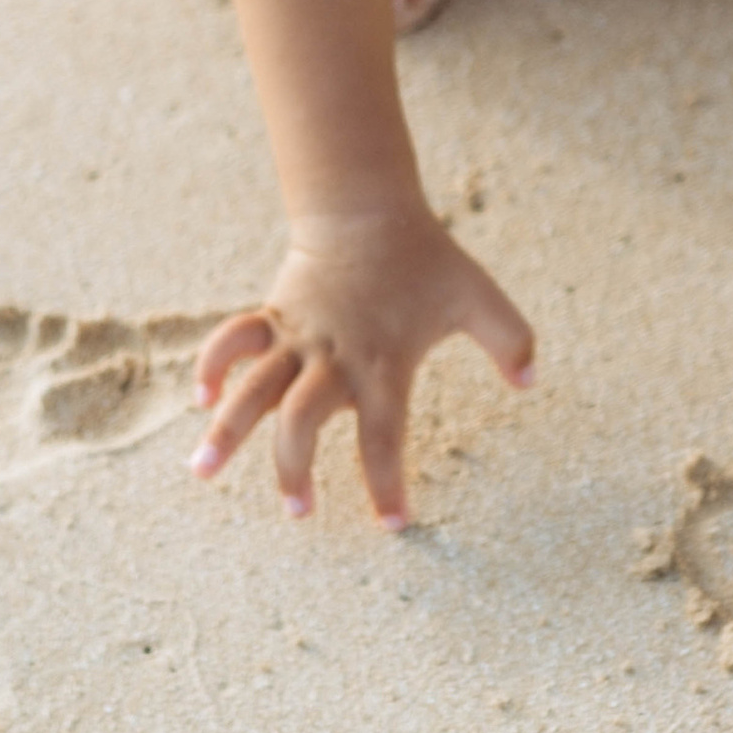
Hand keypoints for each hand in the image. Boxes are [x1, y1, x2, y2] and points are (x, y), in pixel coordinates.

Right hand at [189, 209, 534, 524]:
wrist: (367, 208)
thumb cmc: (427, 259)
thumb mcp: (478, 296)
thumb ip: (511, 339)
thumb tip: (531, 381)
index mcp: (384, 363)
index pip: (383, 436)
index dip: (387, 482)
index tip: (393, 524)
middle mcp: (334, 358)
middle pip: (300, 421)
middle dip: (293, 469)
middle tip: (298, 512)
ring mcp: (297, 338)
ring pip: (252, 386)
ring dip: (227, 429)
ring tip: (201, 471)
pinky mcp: (272, 317)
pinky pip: (232, 341)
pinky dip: (212, 367)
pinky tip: (202, 400)